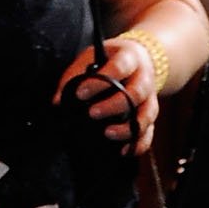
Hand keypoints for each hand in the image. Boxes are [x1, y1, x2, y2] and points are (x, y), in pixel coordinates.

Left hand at [57, 34, 159, 152]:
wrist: (141, 57)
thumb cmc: (111, 59)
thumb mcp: (92, 56)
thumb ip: (75, 75)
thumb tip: (57, 101)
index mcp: (130, 57)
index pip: (119, 67)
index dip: (100, 81)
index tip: (81, 93)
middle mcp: (144, 77)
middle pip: (136, 93)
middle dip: (113, 105)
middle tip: (92, 113)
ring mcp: (151, 96)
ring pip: (147, 114)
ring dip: (128, 127)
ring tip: (108, 134)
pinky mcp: (151, 113)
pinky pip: (150, 131)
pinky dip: (139, 143)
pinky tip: (124, 151)